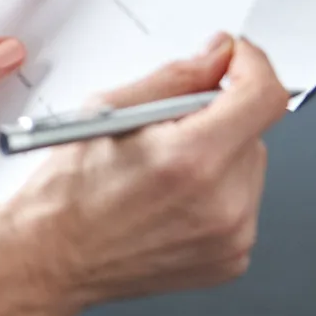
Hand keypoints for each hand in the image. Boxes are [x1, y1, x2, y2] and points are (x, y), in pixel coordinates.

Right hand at [0, 35, 290, 314]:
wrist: (53, 256)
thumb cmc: (69, 190)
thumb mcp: (110, 109)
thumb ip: (176, 78)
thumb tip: (217, 56)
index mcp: (190, 158)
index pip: (263, 97)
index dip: (252, 65)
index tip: (235, 60)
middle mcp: (221, 202)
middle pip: (254, 131)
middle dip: (219, 117)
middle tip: (168, 129)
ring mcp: (232, 237)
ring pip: (249, 167)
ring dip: (219, 155)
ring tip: (164, 171)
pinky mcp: (232, 258)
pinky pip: (243, 204)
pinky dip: (217, 191)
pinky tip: (173, 199)